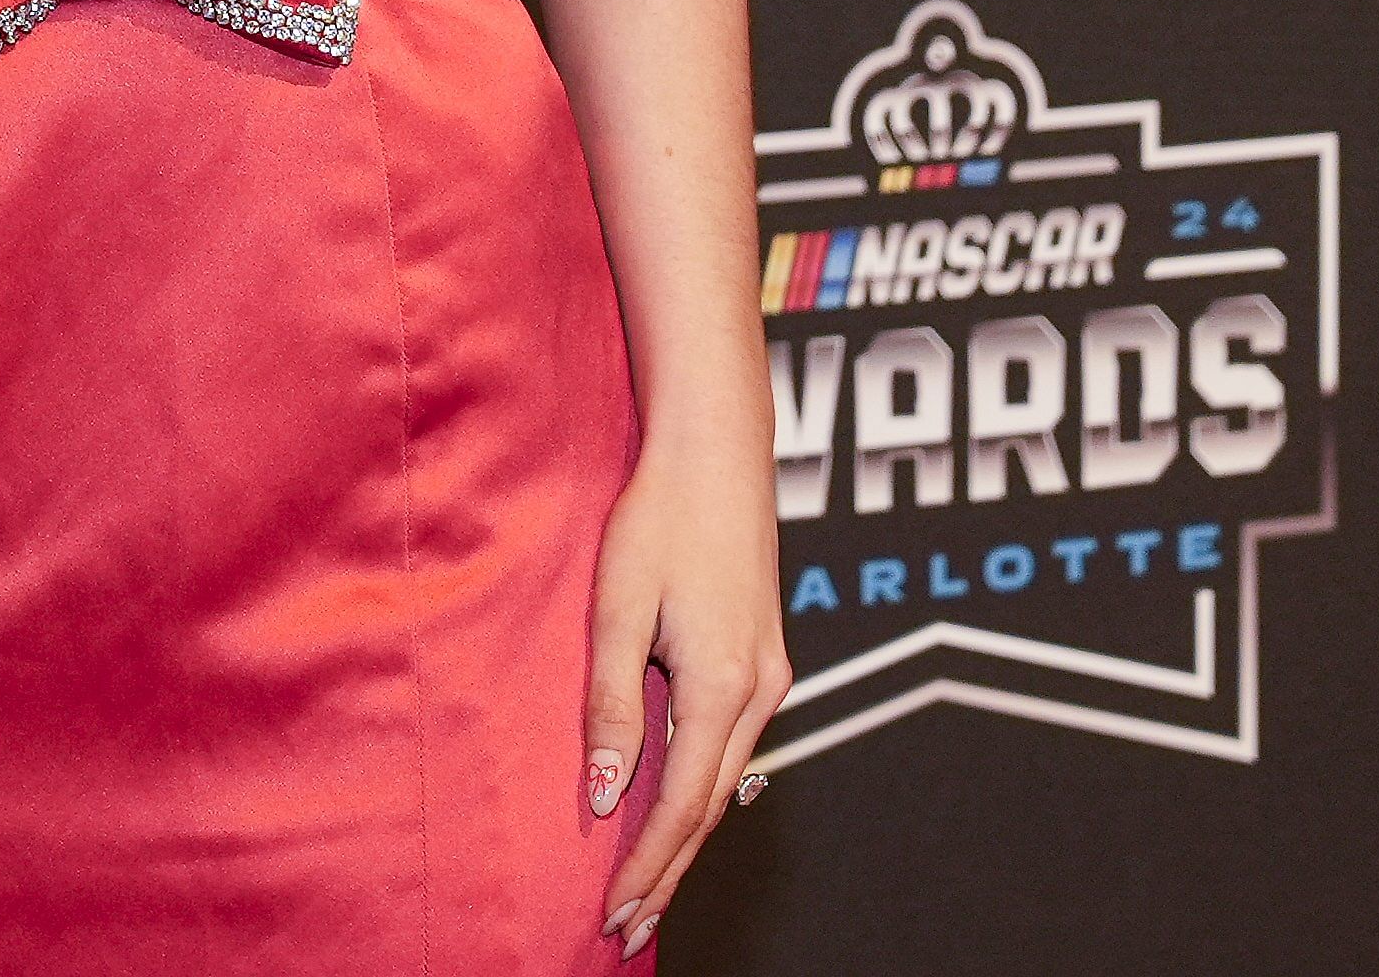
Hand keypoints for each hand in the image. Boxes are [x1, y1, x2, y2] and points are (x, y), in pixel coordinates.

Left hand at [585, 445, 786, 948]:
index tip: (617, 915)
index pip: (682, 805)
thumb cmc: (659, 518)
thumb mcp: (617, 610)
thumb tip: (608, 795)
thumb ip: (612, 705)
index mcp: (722, 685)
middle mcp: (760, 691)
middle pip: (712, 807)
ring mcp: (771, 675)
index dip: (650, 867)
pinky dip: (704, 788)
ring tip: (649, 886)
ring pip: (728, 779)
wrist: (716, 450)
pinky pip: (734, 744)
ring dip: (687, 836)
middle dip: (670, 872)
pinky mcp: (766, 657)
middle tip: (629, 928)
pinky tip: (680, 810)